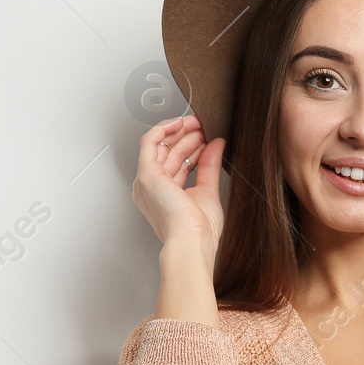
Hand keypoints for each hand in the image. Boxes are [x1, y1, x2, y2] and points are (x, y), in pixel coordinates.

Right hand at [132, 114, 227, 255]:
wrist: (192, 242)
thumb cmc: (199, 230)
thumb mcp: (208, 190)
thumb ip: (210, 166)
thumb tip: (216, 145)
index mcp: (164, 195)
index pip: (176, 163)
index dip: (191, 147)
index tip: (206, 137)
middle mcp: (152, 188)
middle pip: (168, 153)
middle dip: (186, 136)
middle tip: (204, 127)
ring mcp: (147, 181)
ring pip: (159, 145)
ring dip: (179, 131)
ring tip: (198, 123)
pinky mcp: (147, 174)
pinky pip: (149, 141)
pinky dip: (163, 128)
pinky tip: (180, 122)